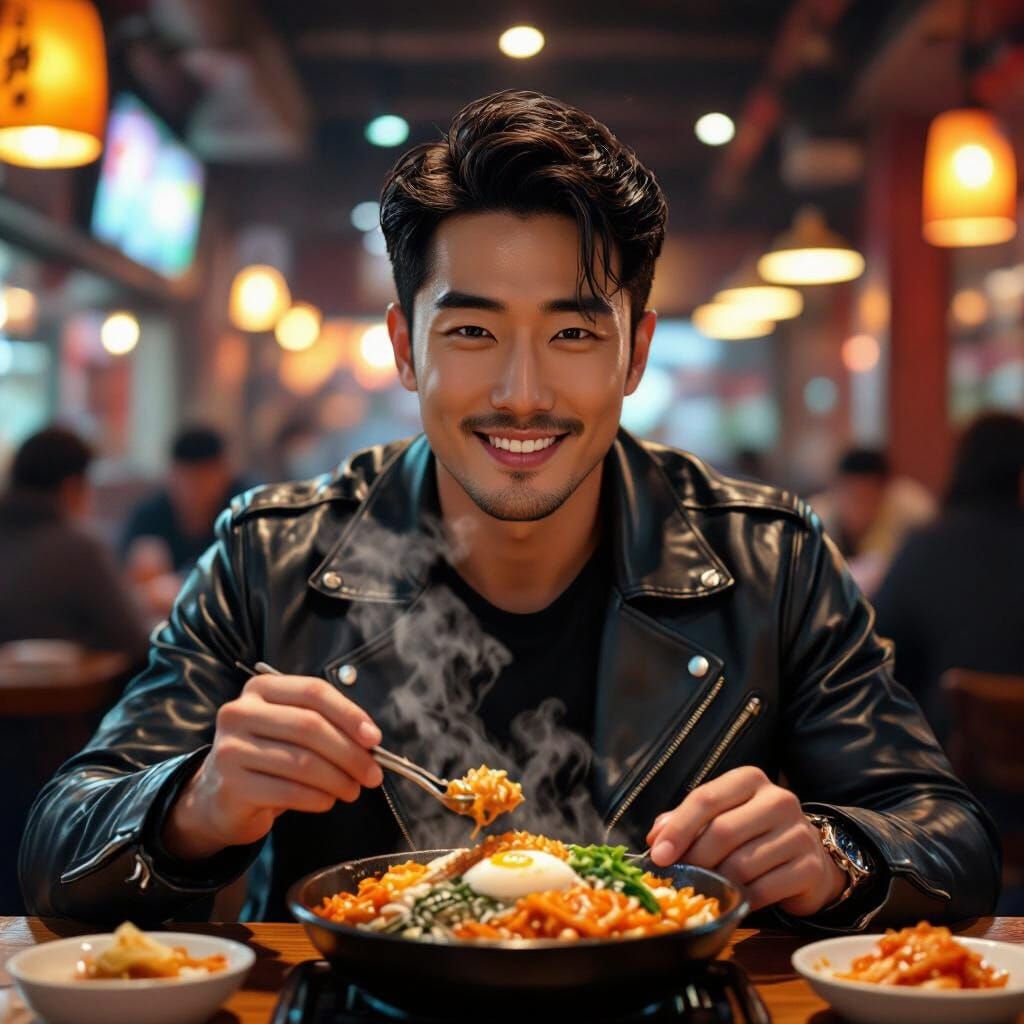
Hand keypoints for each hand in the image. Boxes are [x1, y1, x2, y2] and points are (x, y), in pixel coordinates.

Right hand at [163, 673, 383, 859]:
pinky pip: (288, 791)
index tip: (374, 738)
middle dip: (349, 753)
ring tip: (353, 790)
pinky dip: (317, 798)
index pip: (313, 692)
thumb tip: (371, 742)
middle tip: (372, 774)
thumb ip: (327, 726)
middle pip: (309, 727)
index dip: (349, 714)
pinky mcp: (231, 785)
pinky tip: (327, 801)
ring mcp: (231, 748)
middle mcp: (240, 712)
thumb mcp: (292, 730)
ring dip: (337, 779)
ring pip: (301, 762)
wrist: (220, 796)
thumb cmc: (269, 757)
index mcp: (260, 689)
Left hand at [645, 766, 845, 916]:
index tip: (658, 855)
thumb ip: (684, 822)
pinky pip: (764, 889)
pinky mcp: (810, 867)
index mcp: (749, 780)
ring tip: (706, 889)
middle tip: (678, 878)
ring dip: (717, 882)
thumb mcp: (718, 817)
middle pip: (722, 831)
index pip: (706, 798)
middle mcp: (778, 800)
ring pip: (742, 864)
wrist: (806, 856)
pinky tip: (734, 900)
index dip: (678, 829)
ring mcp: (798, 833)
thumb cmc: (751, 834)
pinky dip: (742, 899)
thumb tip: (656, 838)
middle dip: (694, 859)